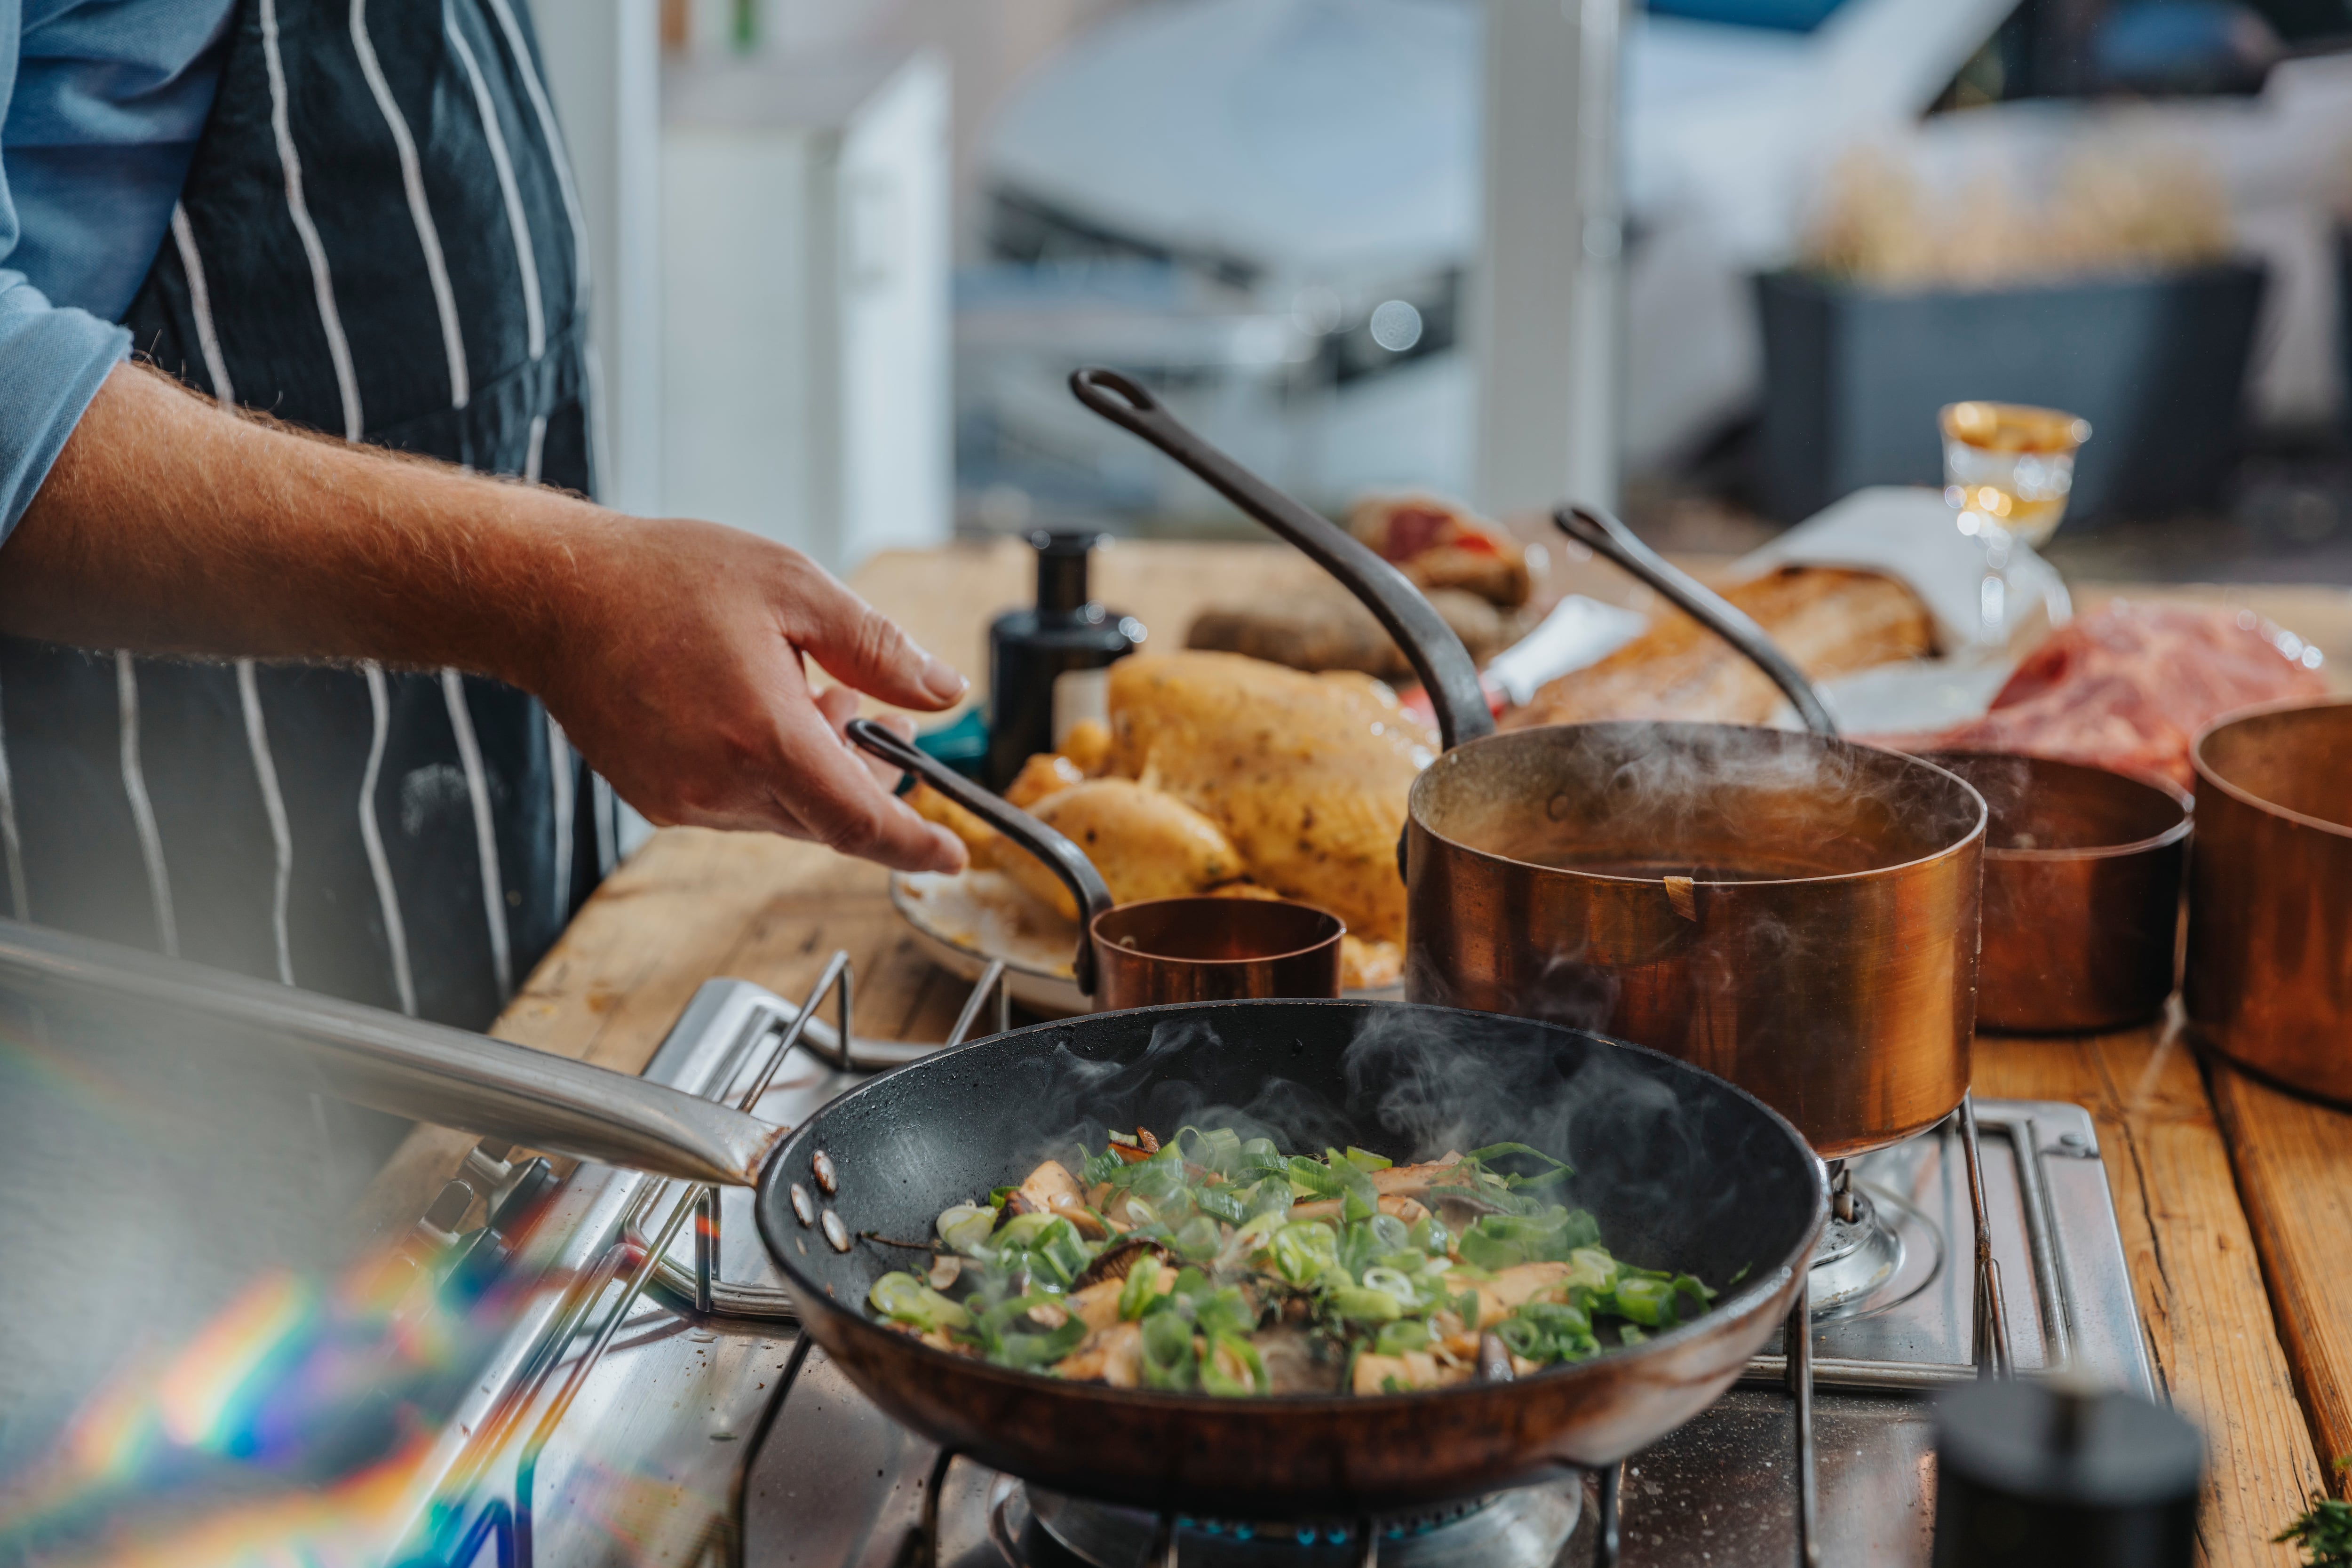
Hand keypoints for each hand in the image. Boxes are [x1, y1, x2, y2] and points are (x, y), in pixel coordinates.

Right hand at [530, 516, 970, 872]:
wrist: (551, 594)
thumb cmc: (662, 580)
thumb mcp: (794, 588)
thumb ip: (878, 648)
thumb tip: (943, 691)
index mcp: (761, 737)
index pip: (860, 823)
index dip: (914, 845)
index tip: (952, 856)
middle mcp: (718, 785)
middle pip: (828, 816)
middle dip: (867, 774)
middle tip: (878, 714)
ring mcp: (682, 800)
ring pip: (784, 810)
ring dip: (814, 766)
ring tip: (810, 690)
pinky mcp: (656, 799)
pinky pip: (738, 803)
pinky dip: (766, 770)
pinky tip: (755, 707)